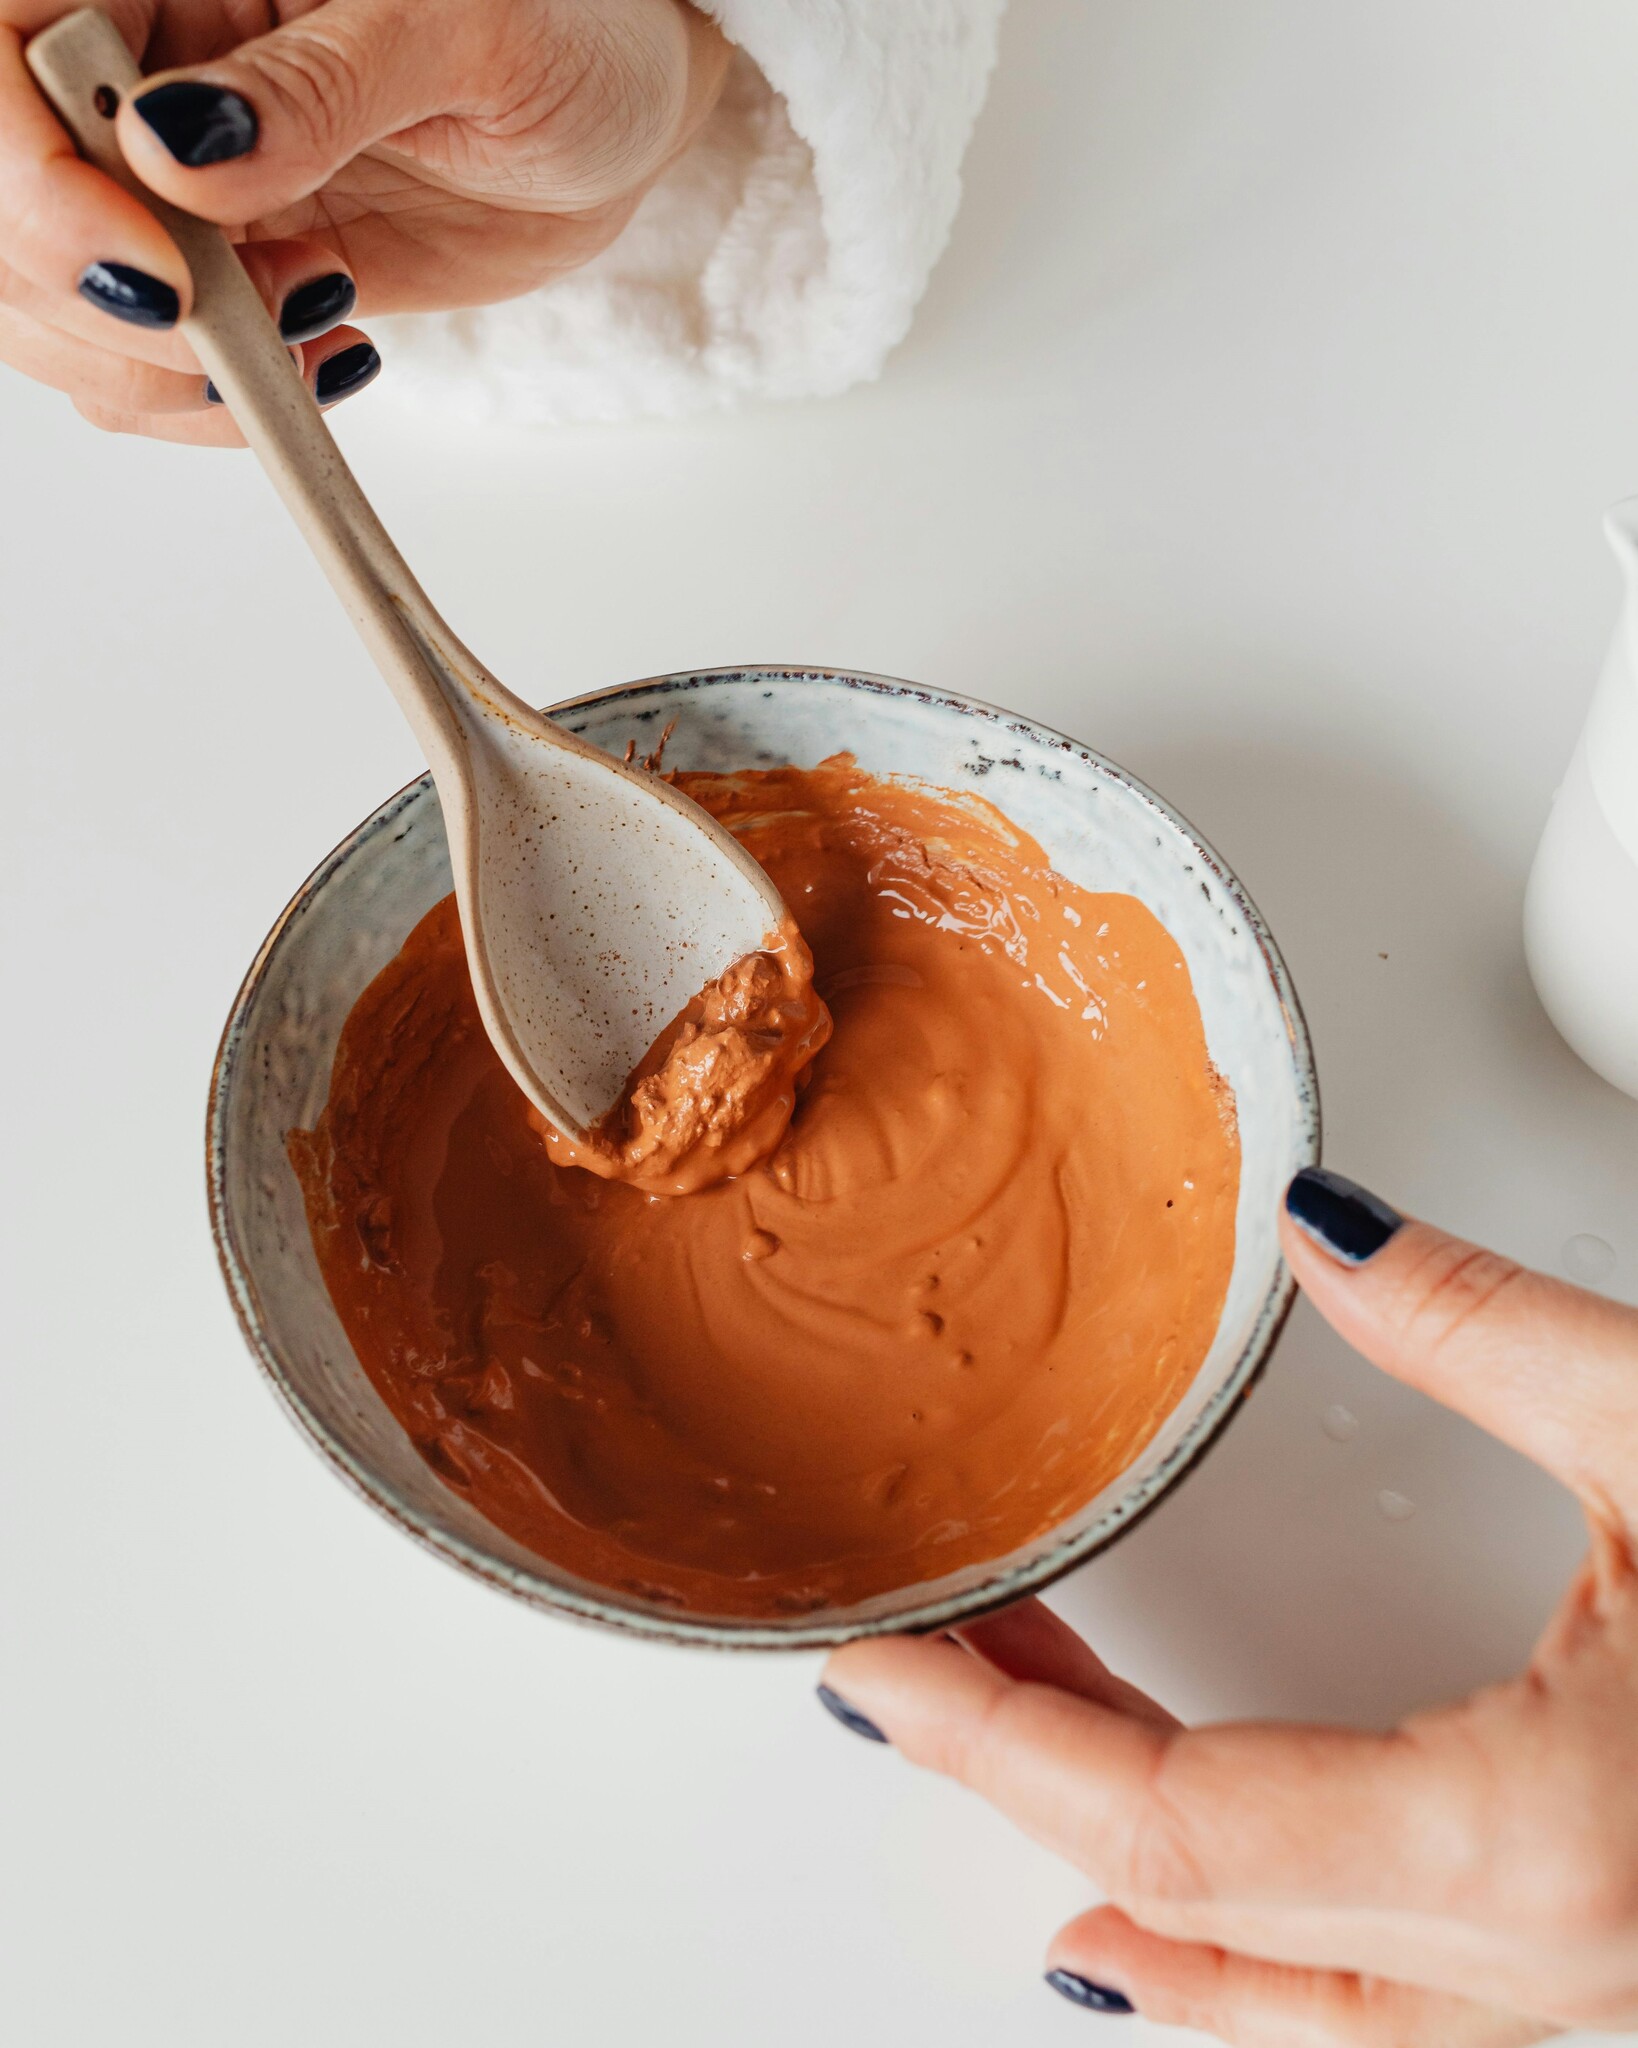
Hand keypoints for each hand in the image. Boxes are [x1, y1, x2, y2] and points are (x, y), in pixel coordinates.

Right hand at [0, 0, 729, 440]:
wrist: (616, 118)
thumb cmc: (564, 26)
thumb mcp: (465, 27)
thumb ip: (320, 86)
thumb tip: (179, 154)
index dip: (28, 176)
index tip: (145, 260)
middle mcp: (138, 68)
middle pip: (6, 206)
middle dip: (92, 298)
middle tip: (241, 323)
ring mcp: (164, 180)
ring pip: (51, 302)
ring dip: (159, 366)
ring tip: (312, 326)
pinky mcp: (216, 270)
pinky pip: (145, 360)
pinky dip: (215, 399)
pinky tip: (324, 357)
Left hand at [821, 1170, 1637, 2043]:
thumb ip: (1478, 1325)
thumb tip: (1328, 1231)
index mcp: (1545, 1857)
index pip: (1172, 1820)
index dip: (993, 1736)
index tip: (874, 1669)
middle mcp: (1558, 1986)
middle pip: (1191, 1903)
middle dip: (1029, 1770)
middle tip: (921, 1653)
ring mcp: (1594, 2016)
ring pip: (1278, 1989)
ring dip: (1127, 1851)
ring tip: (1020, 1725)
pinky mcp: (1617, 1981)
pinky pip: (1373, 2017)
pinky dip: (1240, 1958)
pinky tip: (1168, 1915)